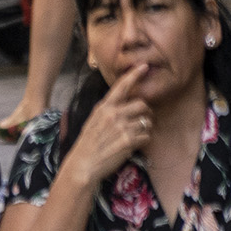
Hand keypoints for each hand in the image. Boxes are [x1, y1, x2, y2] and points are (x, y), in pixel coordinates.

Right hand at [60, 63, 156, 194]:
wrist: (83, 165)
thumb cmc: (88, 144)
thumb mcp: (94, 121)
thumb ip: (109, 111)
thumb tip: (127, 105)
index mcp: (103, 107)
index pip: (121, 87)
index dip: (134, 75)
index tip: (144, 66)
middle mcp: (113, 114)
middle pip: (142, 104)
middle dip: (146, 113)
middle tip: (142, 120)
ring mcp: (121, 127)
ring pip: (147, 121)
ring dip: (145, 129)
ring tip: (134, 136)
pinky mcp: (128, 141)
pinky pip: (147, 136)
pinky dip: (143, 141)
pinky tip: (133, 145)